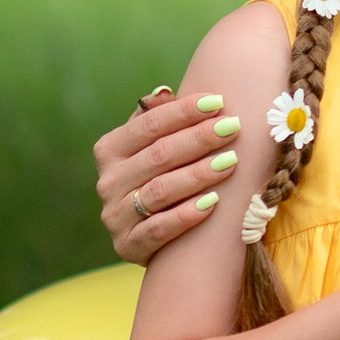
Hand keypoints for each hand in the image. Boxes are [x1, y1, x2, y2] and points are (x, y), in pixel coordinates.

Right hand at [95, 89, 241, 263]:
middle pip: (158, 155)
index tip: (218, 101)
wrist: (150, 239)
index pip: (148, 124)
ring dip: (198, 174)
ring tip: (230, 162)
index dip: (184, 112)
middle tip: (232, 128)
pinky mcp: (128, 245)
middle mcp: (107, 181)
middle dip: (198, 139)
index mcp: (110, 150)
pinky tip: (214, 202)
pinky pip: (160, 229)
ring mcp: (115, 216)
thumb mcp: (151, 149)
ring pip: (160, 190)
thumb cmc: (159, 179)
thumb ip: (156, 120)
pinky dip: (187, 215)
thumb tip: (164, 93)